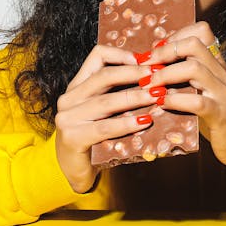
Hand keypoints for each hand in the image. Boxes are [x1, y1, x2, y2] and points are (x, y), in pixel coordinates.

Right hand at [54, 44, 158, 192]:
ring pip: (106, 101)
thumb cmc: (93, 138)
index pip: (97, 56)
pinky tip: (144, 121)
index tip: (145, 60)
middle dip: (134, 74)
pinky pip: (104, 127)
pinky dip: (126, 123)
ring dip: (135, 97)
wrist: (72, 170)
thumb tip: (152, 76)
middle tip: (158, 75)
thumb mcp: (103, 110)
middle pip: (104, 76)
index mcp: (77, 85)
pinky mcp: (72, 137)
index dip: (122, 55)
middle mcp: (69, 98)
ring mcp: (67, 118)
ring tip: (156, 96)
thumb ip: (117, 92)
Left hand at [143, 22, 225, 172]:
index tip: (157, 50)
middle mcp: (222, 73)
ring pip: (194, 69)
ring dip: (165, 75)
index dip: (175, 36)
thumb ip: (187, 75)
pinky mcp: (220, 114)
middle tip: (146, 64)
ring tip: (149, 85)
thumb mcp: (206, 89)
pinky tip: (162, 103)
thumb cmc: (219, 115)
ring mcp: (222, 92)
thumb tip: (155, 65)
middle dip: (165, 51)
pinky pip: (196, 101)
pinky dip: (174, 100)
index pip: (202, 31)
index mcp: (218, 64)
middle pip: (194, 44)